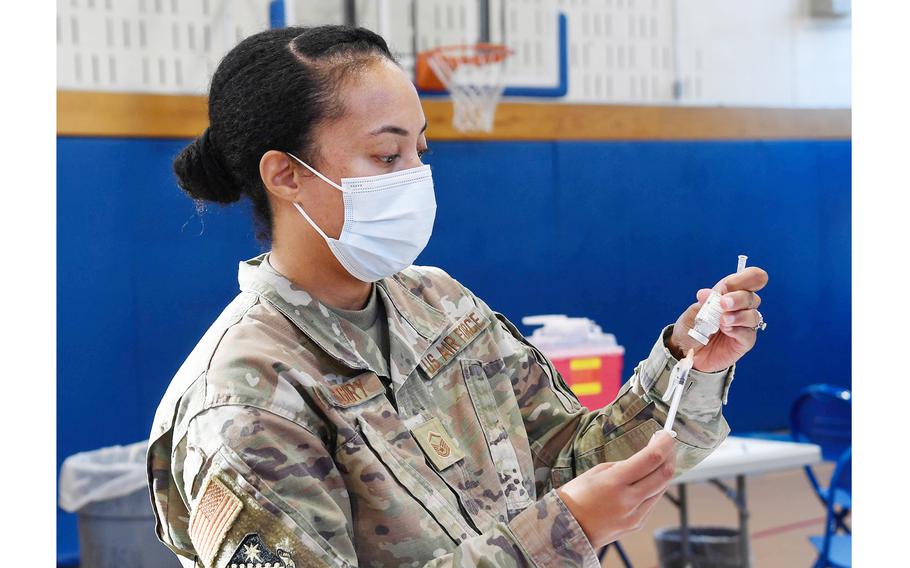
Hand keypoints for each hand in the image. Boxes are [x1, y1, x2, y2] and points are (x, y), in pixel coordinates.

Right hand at [556, 431, 675, 548]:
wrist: (567, 529)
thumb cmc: (575, 497)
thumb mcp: (595, 472)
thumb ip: (622, 467)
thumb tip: (643, 461)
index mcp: (614, 482)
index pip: (650, 459)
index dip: (663, 444)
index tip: (666, 434)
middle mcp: (629, 500)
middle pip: (663, 474)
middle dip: (669, 456)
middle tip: (667, 444)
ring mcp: (635, 515)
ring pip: (661, 489)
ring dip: (664, 472)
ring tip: (661, 459)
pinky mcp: (636, 524)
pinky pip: (652, 502)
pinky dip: (654, 487)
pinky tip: (649, 479)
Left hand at [669, 266, 768, 372]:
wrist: (684, 352)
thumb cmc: (690, 329)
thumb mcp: (691, 314)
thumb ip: (703, 304)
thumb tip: (706, 293)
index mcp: (728, 293)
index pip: (748, 279)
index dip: (747, 278)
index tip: (731, 284)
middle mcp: (739, 307)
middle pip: (752, 297)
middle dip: (738, 298)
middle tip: (723, 303)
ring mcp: (743, 325)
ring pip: (753, 315)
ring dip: (739, 315)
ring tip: (722, 320)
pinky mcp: (744, 341)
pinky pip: (748, 333)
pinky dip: (737, 330)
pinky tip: (726, 330)